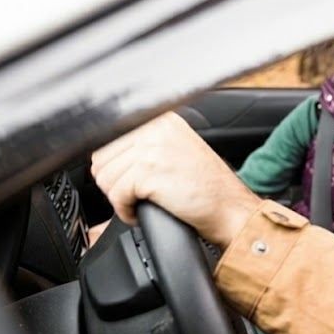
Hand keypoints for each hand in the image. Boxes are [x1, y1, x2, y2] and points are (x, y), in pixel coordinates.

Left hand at [90, 112, 259, 249]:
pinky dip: (124, 211)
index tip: (126, 181)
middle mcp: (156, 129)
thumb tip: (108, 158)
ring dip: (118, 198)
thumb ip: (149, 145)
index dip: (115, 167)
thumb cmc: (209, 187)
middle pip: (102, 158)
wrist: (231, 208)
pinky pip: (116, 195)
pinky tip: (139, 213)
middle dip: (113, 183)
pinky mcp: (149, 173)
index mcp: (162, 120)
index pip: (109, 139)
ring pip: (106, 178)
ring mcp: (152, 149)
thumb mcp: (180, 150)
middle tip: (132, 196)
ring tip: (138, 204)